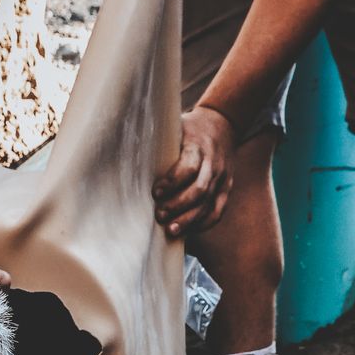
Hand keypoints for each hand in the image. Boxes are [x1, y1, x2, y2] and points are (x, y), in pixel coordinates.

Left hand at [153, 106, 236, 237]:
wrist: (223, 124)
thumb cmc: (190, 130)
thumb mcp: (176, 127)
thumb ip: (160, 142)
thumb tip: (128, 155)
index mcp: (199, 146)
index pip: (188, 167)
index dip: (172, 182)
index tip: (155, 193)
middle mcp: (213, 164)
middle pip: (199, 190)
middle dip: (178, 206)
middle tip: (159, 215)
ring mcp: (222, 178)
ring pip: (208, 204)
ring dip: (188, 220)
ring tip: (170, 229)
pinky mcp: (226, 189)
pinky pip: (217, 212)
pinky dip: (202, 224)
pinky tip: (187, 230)